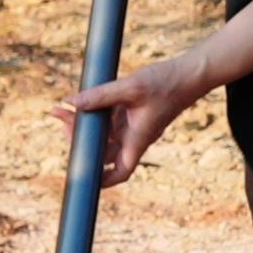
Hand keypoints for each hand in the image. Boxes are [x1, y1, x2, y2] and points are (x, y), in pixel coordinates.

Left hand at [72, 44, 217, 186]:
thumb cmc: (167, 82)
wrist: (191, 72)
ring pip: (105, 133)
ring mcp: (136, 124)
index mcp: (138, 138)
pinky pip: (111, 118)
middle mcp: (136, 135)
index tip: (83, 176)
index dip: (103, 180)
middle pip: (104, 151)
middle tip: (61, 117)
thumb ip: (101, 95)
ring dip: (85, 123)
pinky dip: (97, 112)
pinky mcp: (136, 111)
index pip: (120, 171)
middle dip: (81, 140)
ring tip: (64, 108)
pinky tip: (85, 98)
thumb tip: (71, 102)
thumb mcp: (131, 87)